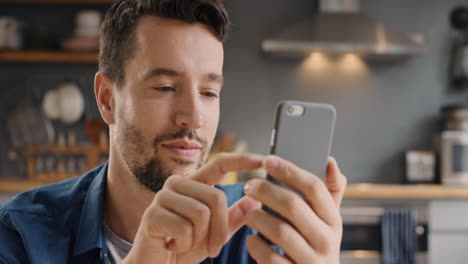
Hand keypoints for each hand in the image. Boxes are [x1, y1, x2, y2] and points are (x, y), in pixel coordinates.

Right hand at [122, 153, 263, 263]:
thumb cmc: (183, 249)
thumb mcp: (215, 233)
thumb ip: (234, 216)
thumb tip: (257, 199)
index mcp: (193, 184)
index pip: (219, 164)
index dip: (241, 160)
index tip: (264, 160)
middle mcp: (176, 184)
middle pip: (215, 197)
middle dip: (220, 229)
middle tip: (212, 248)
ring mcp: (162, 197)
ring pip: (201, 213)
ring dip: (201, 239)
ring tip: (187, 245)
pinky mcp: (151, 215)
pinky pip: (184, 228)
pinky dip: (184, 245)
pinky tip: (172, 246)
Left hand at [243, 155, 346, 263]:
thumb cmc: (316, 243)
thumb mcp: (327, 221)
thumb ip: (330, 192)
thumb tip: (330, 161)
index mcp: (333, 220)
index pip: (314, 187)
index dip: (289, 170)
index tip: (268, 160)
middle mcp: (327, 240)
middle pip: (293, 205)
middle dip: (266, 191)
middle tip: (249, 185)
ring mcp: (311, 260)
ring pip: (280, 230)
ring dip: (257, 218)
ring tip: (248, 213)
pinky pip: (270, 256)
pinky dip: (256, 244)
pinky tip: (252, 238)